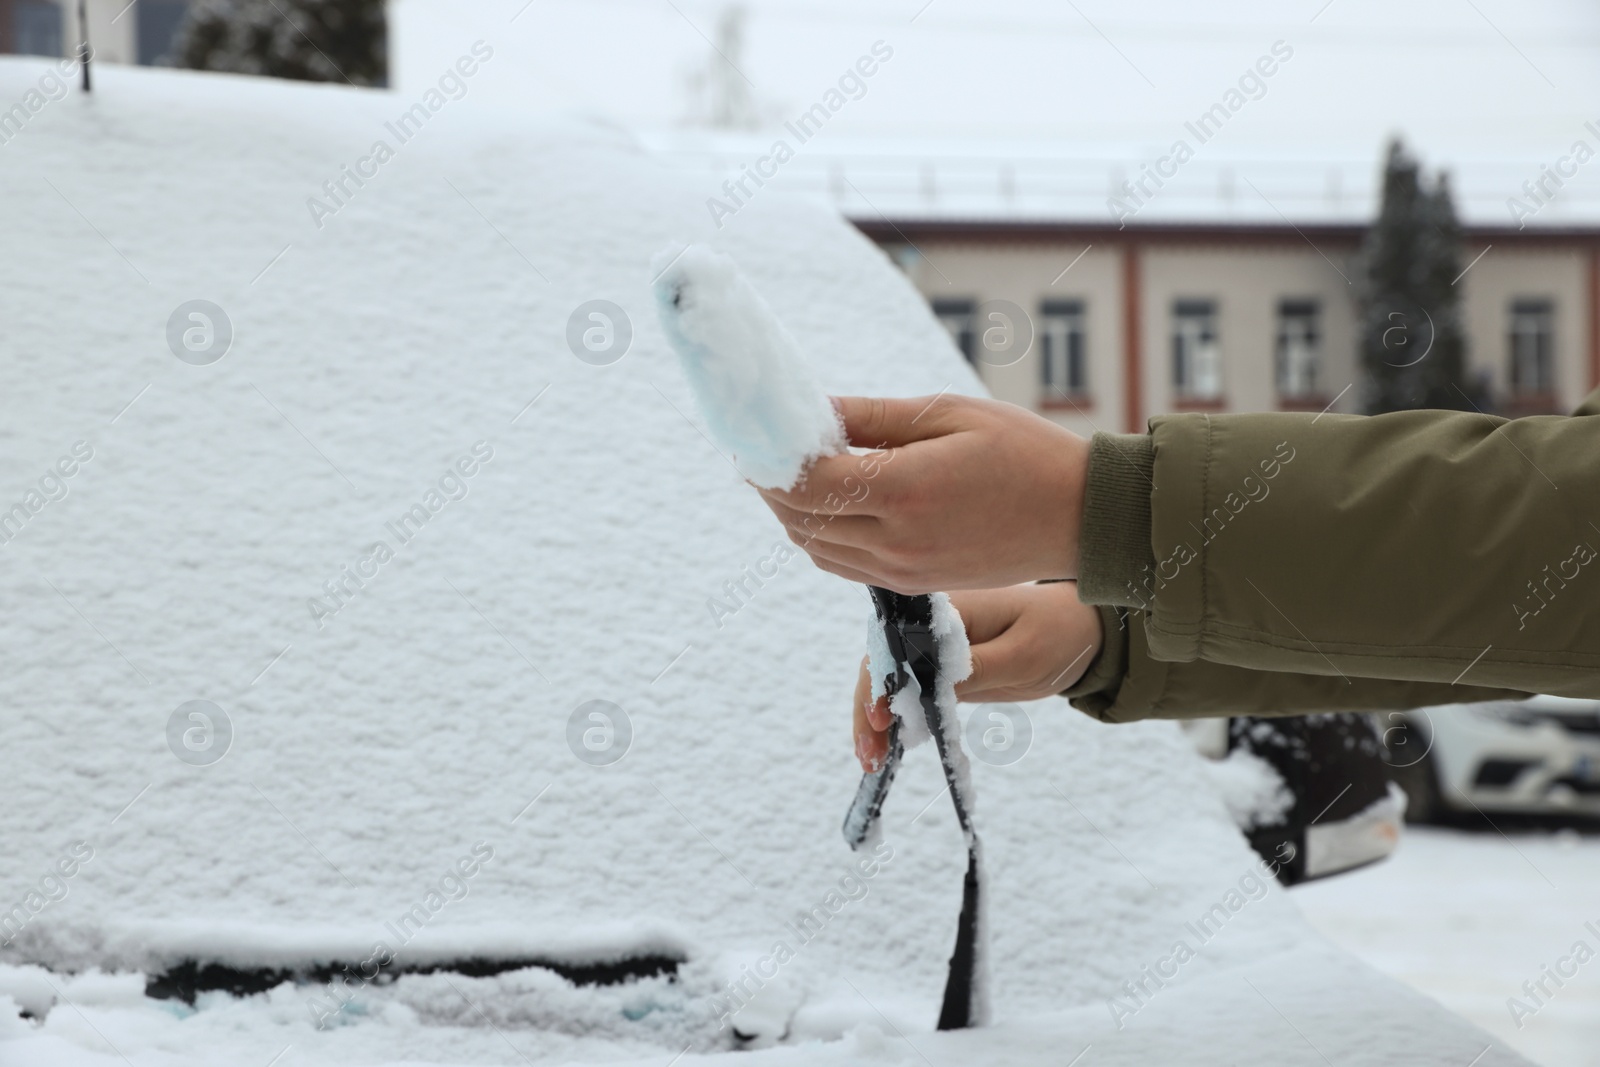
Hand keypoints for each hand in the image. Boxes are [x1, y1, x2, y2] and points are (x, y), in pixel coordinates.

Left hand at [759, 394, 1090, 594]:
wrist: (1081, 520)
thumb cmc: (1024, 452)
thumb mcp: (950, 414)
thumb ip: (873, 417)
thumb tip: (813, 410)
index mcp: (905, 490)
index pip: (806, 482)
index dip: (769, 459)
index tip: (754, 432)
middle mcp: (896, 540)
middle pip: (800, 518)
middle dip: (769, 485)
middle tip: (759, 448)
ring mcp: (902, 570)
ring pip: (814, 547)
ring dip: (789, 513)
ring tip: (784, 473)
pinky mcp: (912, 585)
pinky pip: (842, 565)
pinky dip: (818, 536)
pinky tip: (823, 505)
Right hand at [852, 582, 1102, 771]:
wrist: (1079, 631)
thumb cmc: (1056, 631)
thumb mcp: (1023, 654)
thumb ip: (977, 667)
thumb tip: (928, 685)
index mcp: (945, 608)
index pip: (895, 642)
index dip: (880, 680)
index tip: (879, 718)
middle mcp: (929, 623)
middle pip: (881, 663)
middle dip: (870, 709)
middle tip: (870, 755)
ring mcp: (932, 646)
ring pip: (888, 681)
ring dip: (876, 720)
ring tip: (872, 762)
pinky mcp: (940, 668)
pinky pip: (908, 691)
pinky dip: (898, 719)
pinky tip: (888, 749)